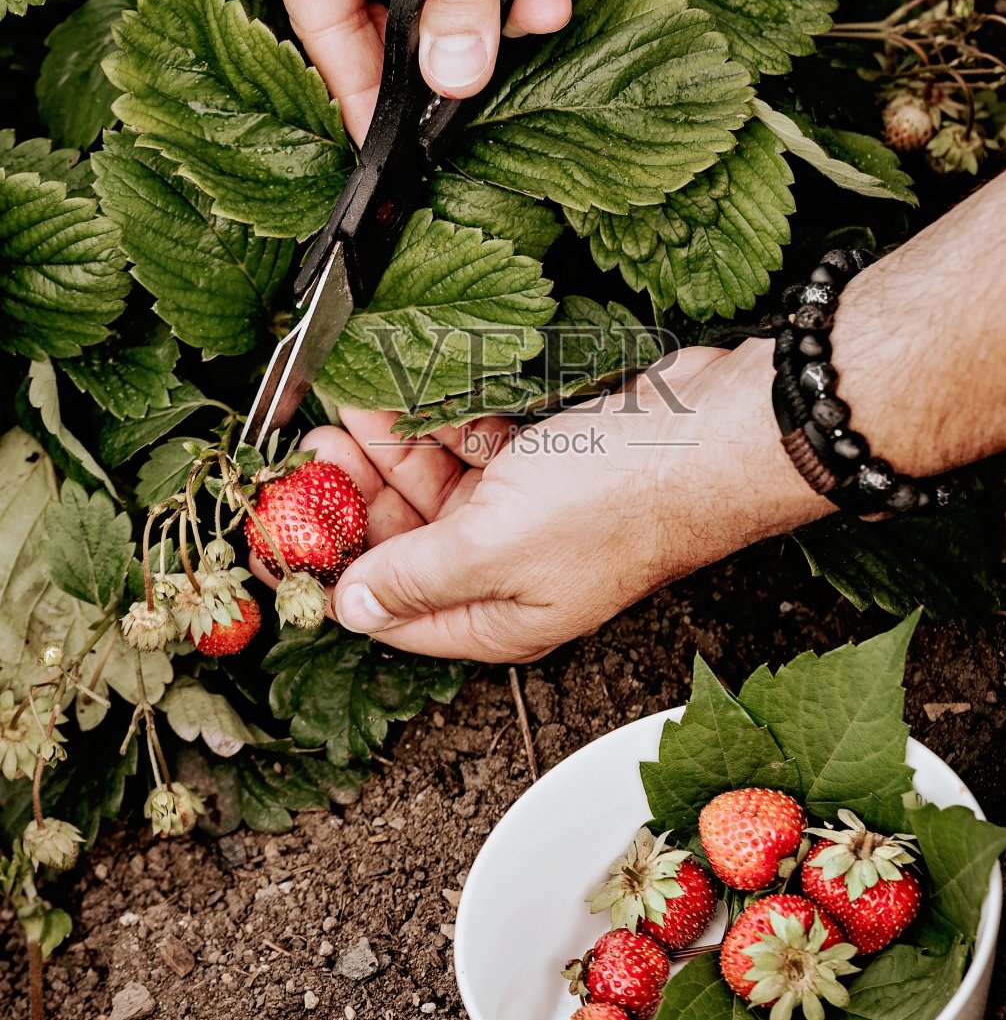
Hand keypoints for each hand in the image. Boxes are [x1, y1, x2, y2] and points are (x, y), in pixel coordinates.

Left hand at [255, 343, 828, 662]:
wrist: (712, 433)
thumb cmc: (620, 500)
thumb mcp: (493, 547)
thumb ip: (414, 576)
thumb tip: (348, 607)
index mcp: (498, 617)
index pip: (390, 611)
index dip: (330, 572)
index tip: (279, 530)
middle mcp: (510, 573)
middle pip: (407, 544)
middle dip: (352, 500)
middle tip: (305, 456)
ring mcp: (531, 515)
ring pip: (436, 491)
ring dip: (388, 454)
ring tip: (345, 414)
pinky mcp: (547, 461)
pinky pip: (473, 449)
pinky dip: (439, 428)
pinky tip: (405, 402)